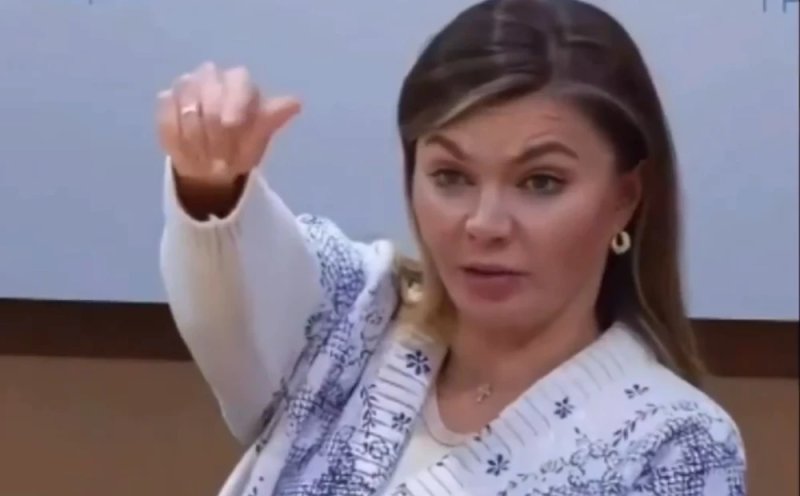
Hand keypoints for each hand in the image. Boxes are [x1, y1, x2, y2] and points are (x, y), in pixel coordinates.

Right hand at [156, 62, 300, 185]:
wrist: (213, 165)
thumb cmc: (242, 146)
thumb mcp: (260, 137)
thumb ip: (272, 120)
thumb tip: (296, 104)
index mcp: (240, 81)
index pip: (237, 81)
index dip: (234, 103)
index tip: (232, 126)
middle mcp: (211, 76)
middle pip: (208, 91)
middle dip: (214, 128)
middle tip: (221, 156)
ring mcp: (185, 87)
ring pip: (186, 104)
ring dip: (197, 137)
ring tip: (208, 159)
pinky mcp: (166, 103)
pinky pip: (167, 118)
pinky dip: (178, 139)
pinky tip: (189, 153)